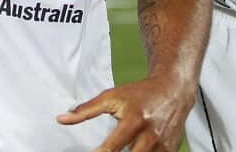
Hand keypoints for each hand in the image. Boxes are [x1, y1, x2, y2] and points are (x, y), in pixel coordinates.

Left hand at [57, 76, 192, 151]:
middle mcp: (150, 135)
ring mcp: (163, 146)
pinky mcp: (171, 151)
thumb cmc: (140, 93)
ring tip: (126, 148)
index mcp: (135, 120)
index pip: (113, 147)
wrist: (174, 89)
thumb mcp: (112, 97)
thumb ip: (86, 110)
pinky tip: (137, 149)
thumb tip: (61, 119)